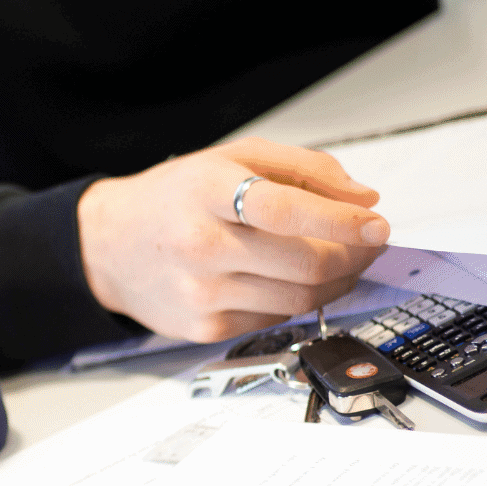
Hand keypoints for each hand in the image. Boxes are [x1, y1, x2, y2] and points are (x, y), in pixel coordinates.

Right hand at [77, 137, 389, 343]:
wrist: (109, 245)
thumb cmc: (173, 198)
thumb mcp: (230, 158)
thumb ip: (303, 168)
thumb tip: (363, 198)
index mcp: (206, 192)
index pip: (287, 209)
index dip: (343, 221)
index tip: (377, 224)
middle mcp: (200, 244)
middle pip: (306, 263)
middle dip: (353, 255)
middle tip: (367, 243)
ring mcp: (201, 292)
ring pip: (300, 298)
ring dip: (335, 282)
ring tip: (336, 261)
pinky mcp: (204, 327)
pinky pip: (275, 319)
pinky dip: (294, 299)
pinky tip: (285, 279)